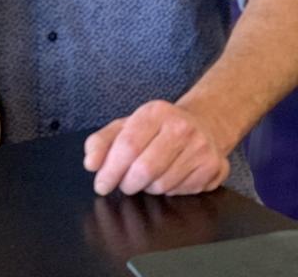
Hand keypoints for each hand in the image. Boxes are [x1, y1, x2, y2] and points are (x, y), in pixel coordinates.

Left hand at [83, 100, 229, 195]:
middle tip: (123, 184)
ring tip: (147, 176)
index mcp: (155, 112)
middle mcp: (181, 127)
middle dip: (127, 183)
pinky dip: (168, 191)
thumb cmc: (158, 128)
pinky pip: (181, 192)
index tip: (101, 184)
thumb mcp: (127, 125)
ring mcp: (200, 148)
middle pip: (144, 169)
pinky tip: (167, 176)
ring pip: (162, 185)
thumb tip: (91, 163)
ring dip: (147, 188)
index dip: (111, 170)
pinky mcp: (214, 167)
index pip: (128, 146)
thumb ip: (102, 141)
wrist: (204, 123)